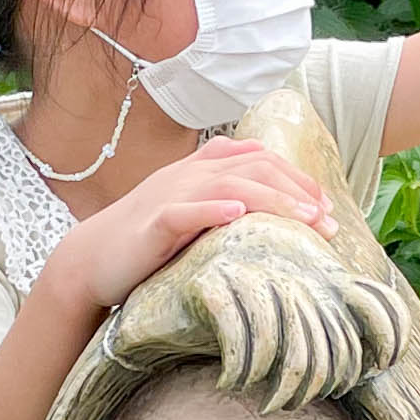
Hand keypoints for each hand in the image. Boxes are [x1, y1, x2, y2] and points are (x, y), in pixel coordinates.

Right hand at [40, 139, 337, 316]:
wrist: (91, 261)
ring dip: (273, 199)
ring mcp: (172, 194)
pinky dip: (214, 210)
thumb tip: (269, 221)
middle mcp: (190, 173)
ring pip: (231, 185)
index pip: (260, 159)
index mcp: (201, 169)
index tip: (326, 206)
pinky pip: (186, 210)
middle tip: (328, 220)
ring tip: (304, 218)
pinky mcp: (154, 222)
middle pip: (255, 166)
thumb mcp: (193, 218)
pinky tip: (238, 214)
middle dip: (297, 190)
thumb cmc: (146, 245)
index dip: (297, 178)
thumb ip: (225, 208)